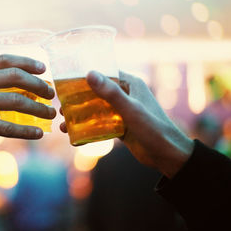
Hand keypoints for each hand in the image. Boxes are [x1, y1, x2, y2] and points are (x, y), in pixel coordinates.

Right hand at [0, 55, 55, 174]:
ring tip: (50, 114)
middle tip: (51, 94)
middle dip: (38, 85)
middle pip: (14, 77)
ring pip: (15, 101)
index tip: (44, 68)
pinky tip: (38, 134)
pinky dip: (26, 131)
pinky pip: (7, 127)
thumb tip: (25, 85)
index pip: (5, 60)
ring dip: (38, 109)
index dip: (27, 62)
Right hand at [60, 71, 193, 178]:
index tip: (66, 82)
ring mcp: (122, 111)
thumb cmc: (153, 129)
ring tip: (64, 123)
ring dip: (80, 115)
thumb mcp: (130, 110)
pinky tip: (74, 134)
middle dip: (78, 99)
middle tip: (62, 106)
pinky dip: (87, 127)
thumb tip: (89, 73)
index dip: (85, 77)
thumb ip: (111, 93)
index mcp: (131, 84)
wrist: (168, 156)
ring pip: (96, 109)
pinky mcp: (120, 126)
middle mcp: (126, 94)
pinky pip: (100, 123)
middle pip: (97, 92)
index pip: (104, 74)